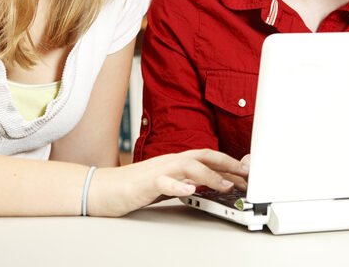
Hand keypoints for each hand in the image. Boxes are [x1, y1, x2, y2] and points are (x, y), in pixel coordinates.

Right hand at [87, 149, 247, 216]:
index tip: (246, 172)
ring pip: (187, 166)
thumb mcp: (166, 184)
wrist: (102, 189)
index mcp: (175, 161)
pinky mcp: (144, 183)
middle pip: (203, 156)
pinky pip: (163, 183)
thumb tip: (207, 186)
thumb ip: (185, 182)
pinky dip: (178, 186)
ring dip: (209, 175)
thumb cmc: (133, 187)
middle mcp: (169, 161)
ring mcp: (157, 170)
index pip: (207, 157)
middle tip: (246, 174)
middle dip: (227, 164)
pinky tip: (189, 191)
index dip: (228, 162)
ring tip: (225, 186)